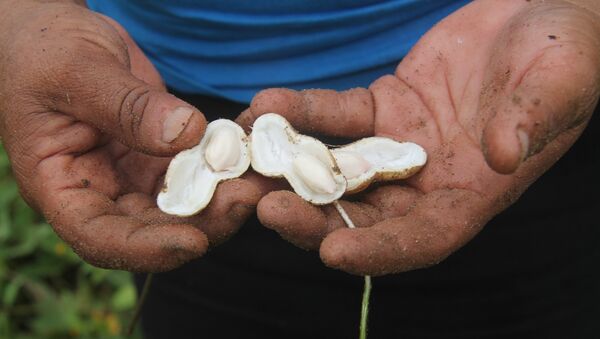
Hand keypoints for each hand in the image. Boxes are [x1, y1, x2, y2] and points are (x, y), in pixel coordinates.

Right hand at [0, 1, 260, 271]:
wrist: (56, 31)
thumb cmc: (44, 50)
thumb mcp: (76, 71)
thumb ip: (126, 107)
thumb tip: (185, 134)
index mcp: (59, 186)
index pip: (99, 237)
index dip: (146, 249)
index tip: (194, 242)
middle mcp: (98, 190)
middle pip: (152, 228)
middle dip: (202, 222)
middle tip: (248, 198)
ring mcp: (131, 174)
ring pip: (182, 203)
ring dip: (222, 196)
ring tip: (260, 177)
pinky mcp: (158, 154)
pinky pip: (196, 168)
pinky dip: (223, 164)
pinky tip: (250, 150)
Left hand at [237, 0, 599, 275]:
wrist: (539, 11)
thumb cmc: (564, 51)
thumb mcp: (558, 83)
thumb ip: (531, 121)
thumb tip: (502, 155)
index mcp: (474, 193)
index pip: (424, 238)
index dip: (381, 251)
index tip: (333, 253)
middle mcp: (429, 179)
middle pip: (364, 214)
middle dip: (315, 218)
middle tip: (266, 210)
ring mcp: (400, 144)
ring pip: (339, 169)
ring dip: (292, 168)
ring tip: (249, 161)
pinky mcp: (384, 106)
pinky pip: (337, 114)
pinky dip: (304, 112)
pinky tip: (269, 104)